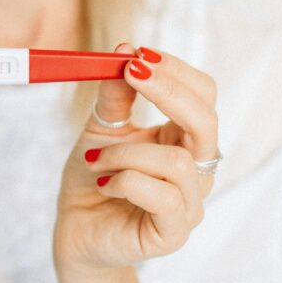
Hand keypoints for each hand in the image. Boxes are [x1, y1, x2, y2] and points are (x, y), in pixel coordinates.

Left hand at [53, 43, 218, 273]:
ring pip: (176, 161)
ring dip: (126, 153)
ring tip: (95, 161)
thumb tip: (126, 50)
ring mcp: (190, 204)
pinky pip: (163, 196)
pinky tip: (104, 183)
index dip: (175, 71)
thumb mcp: (101, 128)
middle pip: (207, 121)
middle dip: (168, 92)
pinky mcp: (174, 233)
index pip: (203, 95)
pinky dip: (125, 181)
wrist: (74, 230)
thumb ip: (116, 94)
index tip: (138, 54)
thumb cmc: (93, 178)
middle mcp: (196, 169)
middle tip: (131, 72)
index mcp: (184, 138)